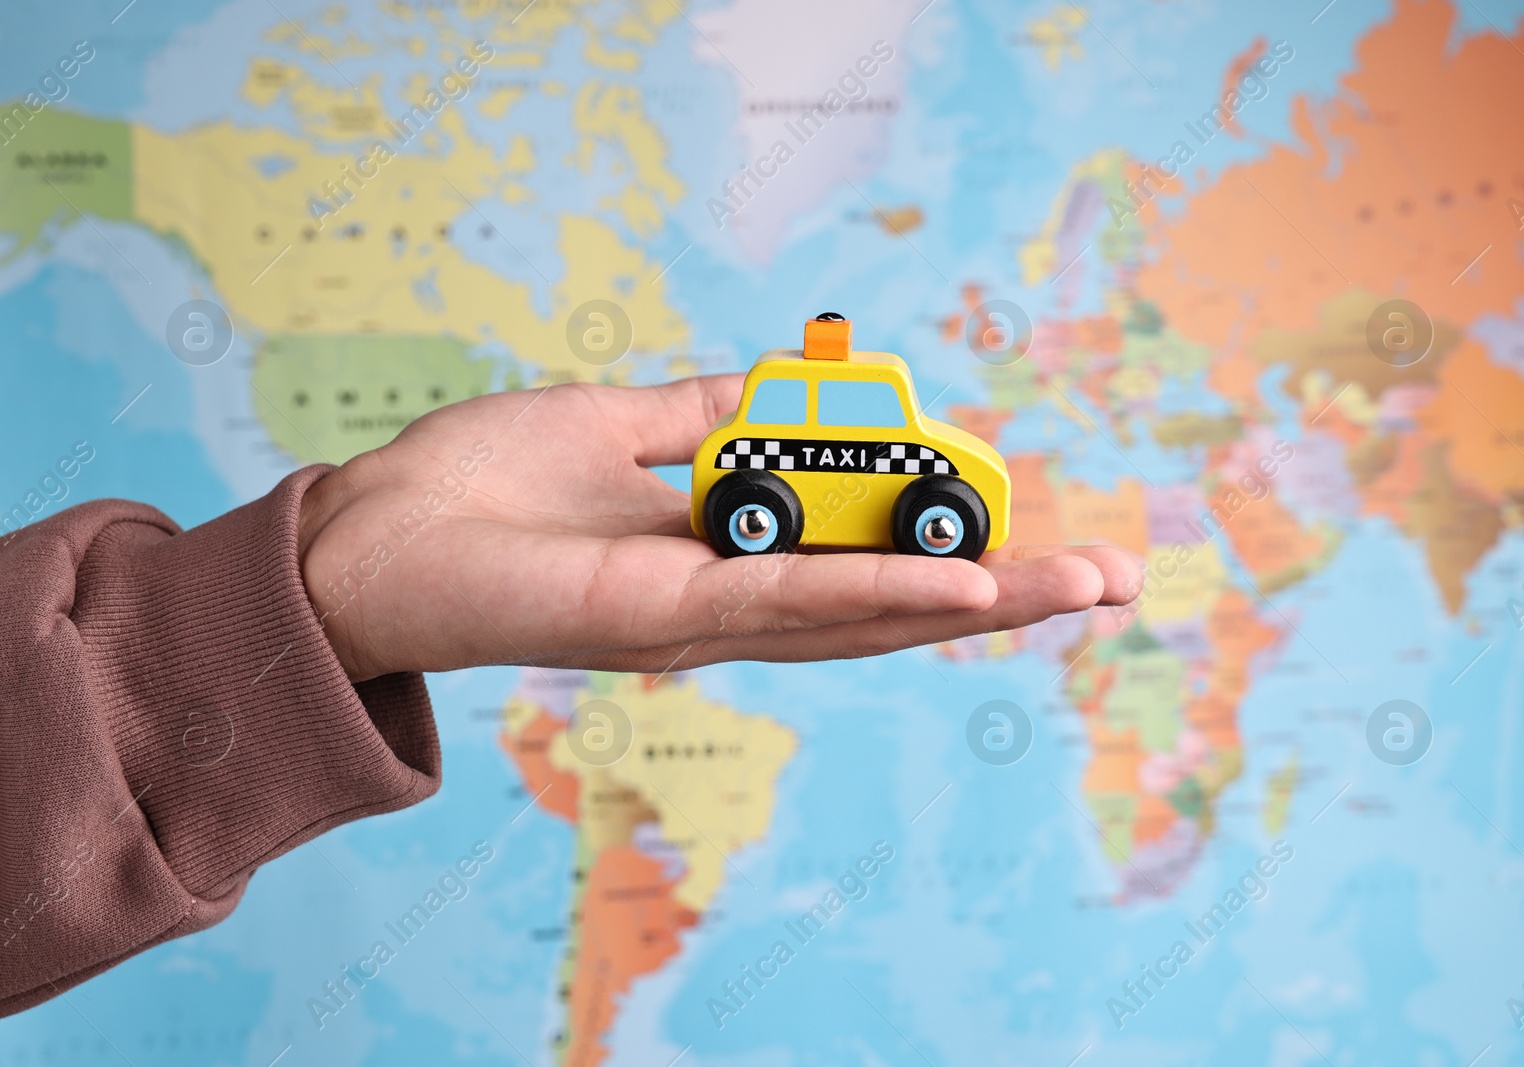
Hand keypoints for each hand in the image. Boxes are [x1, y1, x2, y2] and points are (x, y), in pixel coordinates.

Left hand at [297, 376, 1142, 680]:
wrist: (372, 538)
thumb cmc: (474, 488)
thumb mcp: (609, 426)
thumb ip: (698, 416)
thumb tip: (774, 382)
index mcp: (724, 554)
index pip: (860, 556)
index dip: (945, 541)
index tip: (1023, 513)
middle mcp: (730, 603)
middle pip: (888, 603)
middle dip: (1001, 592)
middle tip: (1110, 577)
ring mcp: (706, 621)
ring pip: (865, 616)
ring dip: (977, 601)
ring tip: (1081, 583)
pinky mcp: (670, 619)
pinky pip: (793, 603)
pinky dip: (881, 599)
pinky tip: (965, 592)